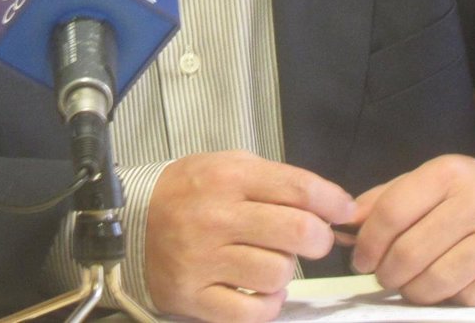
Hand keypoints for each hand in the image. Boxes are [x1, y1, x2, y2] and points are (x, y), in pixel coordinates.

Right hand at [146, 150, 356, 322]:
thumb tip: (330, 204)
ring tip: (271, 261)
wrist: (129, 223)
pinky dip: (268, 305)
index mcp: (228, 176)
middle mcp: (217, 216)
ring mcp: (204, 260)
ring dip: (286, 271)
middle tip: (315, 240)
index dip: (333, 201)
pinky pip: (254, 312)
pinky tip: (258, 290)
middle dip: (320, 239)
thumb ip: (275, 181)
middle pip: (297, 232)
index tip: (344, 212)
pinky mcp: (194, 297)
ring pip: (279, 274)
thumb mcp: (227, 165)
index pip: (298, 188)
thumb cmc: (189, 191)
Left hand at [348, 154, 474, 305]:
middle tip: (383, 276)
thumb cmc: (465, 195)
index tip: (360, 259)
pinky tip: (445, 289)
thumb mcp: (427, 183)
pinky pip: (470, 298)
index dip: (369, 242)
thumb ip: (386, 200)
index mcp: (447, 173)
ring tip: (408, 286)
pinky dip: (450, 301)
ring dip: (414, 292)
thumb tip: (346, 223)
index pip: (393, 211)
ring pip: (440, 280)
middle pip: (412, 251)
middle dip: (387, 273)